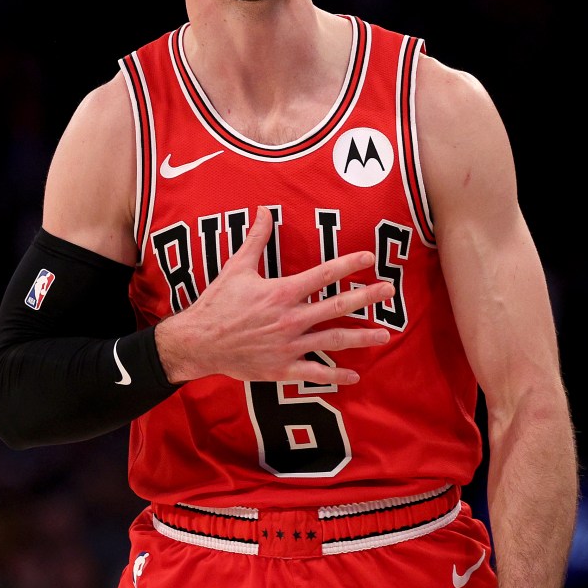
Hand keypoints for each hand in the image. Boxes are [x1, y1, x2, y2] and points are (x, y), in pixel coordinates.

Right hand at [155, 205, 394, 384]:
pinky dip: (335, 376)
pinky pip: (314, 373)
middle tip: (389, 291)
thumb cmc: (217, 303)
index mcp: (281, 293)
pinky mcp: (281, 368)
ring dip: (361, 337)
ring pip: (333, 341)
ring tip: (384, 334)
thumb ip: (256, 240)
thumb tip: (264, 211)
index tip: (369, 256)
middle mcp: (290, 319)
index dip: (348, 264)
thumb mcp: (236, 268)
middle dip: (367, 298)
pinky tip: (354, 375)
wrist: (198, 342)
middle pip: (337, 306)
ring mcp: (288, 346)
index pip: (323, 274)